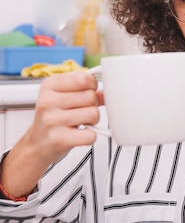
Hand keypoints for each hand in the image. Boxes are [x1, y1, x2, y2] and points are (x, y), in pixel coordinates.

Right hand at [0, 71, 103, 198]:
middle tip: (80, 112)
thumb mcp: (64, 97)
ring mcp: (52, 121)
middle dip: (92, 105)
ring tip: (79, 123)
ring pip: (93, 114)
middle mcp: (48, 101)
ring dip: (92, 121)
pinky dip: (90, 137)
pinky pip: (91, 135)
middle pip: (91, 97)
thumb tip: (110, 88)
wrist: (37, 144)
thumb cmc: (54, 118)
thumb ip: (86, 90)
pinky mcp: (59, 139)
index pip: (84, 78)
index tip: (86, 92)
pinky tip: (78, 135)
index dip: (92, 87)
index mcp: (49, 86)